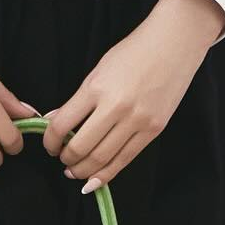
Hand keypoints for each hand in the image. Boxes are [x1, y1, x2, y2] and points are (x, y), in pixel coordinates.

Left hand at [39, 0, 222, 193]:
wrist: (174, 43)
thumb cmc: (134, 52)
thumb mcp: (98, 71)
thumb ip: (77, 99)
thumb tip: (54, 121)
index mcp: (96, 88)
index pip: (63, 125)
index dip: (49, 141)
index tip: (49, 145)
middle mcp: (116, 107)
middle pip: (82, 147)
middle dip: (67, 159)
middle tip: (62, 160)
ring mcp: (138, 120)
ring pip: (103, 158)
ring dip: (84, 171)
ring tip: (75, 172)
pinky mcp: (154, 129)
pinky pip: (126, 158)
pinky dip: (108, 174)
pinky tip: (95, 180)